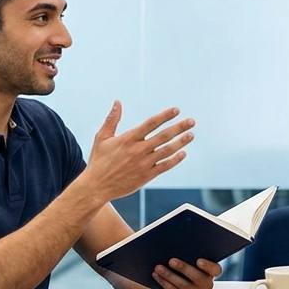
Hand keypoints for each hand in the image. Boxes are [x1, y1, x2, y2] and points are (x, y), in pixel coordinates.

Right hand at [80, 102, 194, 202]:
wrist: (97, 187)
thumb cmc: (99, 161)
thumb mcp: (102, 138)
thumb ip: (112, 119)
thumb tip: (117, 102)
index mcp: (128, 139)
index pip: (151, 124)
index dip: (165, 116)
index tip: (176, 110)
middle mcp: (138, 150)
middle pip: (163, 136)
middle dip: (179, 127)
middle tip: (192, 121)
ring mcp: (143, 163)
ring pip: (167, 150)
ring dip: (181, 142)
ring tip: (191, 134)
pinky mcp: (146, 176)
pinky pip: (164, 166)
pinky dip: (175, 159)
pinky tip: (183, 153)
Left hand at [152, 258, 220, 288]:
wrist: (178, 281)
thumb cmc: (186, 265)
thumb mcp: (190, 259)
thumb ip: (189, 254)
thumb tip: (178, 241)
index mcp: (211, 272)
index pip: (216, 270)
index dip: (208, 266)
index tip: (198, 260)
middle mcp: (207, 285)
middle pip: (198, 278)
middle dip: (183, 269)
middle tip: (171, 261)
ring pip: (183, 287)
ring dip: (169, 276)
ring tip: (158, 268)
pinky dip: (164, 284)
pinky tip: (157, 277)